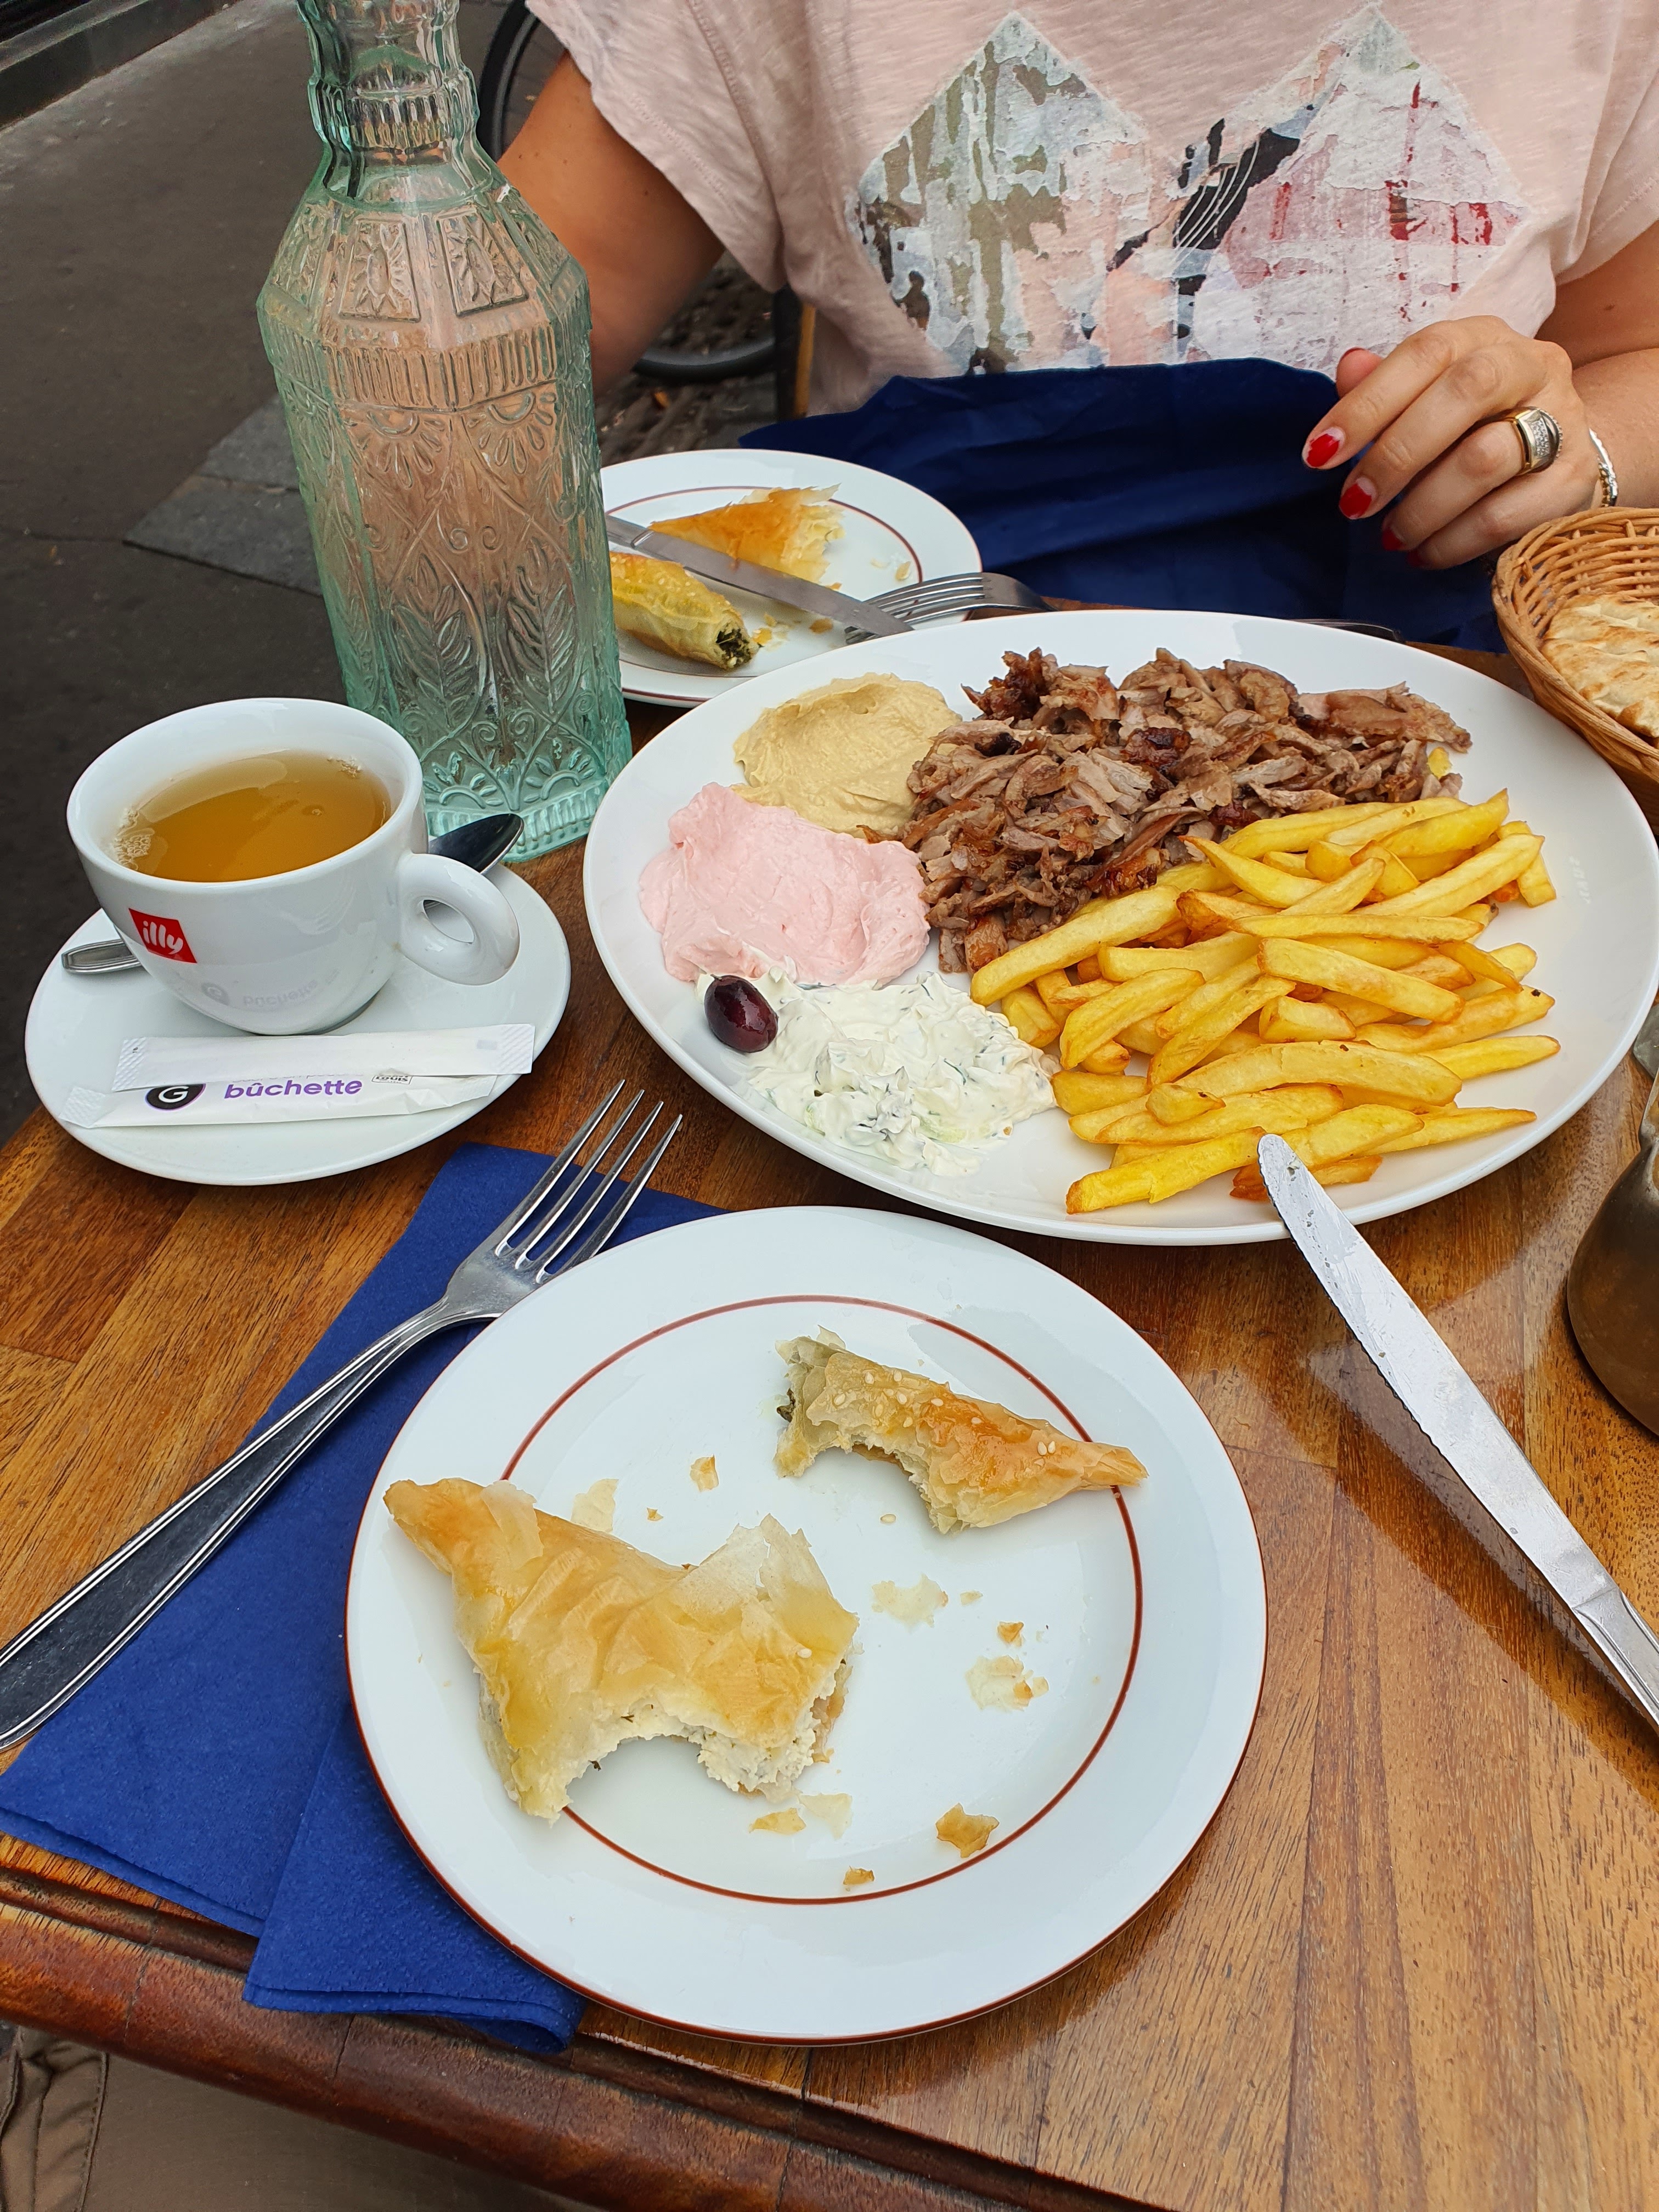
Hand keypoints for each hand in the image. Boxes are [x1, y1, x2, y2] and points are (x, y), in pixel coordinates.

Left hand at [1302, 318, 1601, 568]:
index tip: (1319, 452)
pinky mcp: (1573, 481)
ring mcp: (1562, 421)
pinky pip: (1503, 517)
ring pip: (1484, 459)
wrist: (1561, 456)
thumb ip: (1385, 385)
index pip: (1427, 351)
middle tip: (1355, 502)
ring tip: (1392, 536)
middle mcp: (1531, 366)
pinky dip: (1452, 542)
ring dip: (1422, 507)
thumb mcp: (1426, 398)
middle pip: (1465, 392)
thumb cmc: (1474, 425)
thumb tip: (1349, 368)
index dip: (1368, 402)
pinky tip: (1425, 553)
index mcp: (1484, 338)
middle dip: (1396, 454)